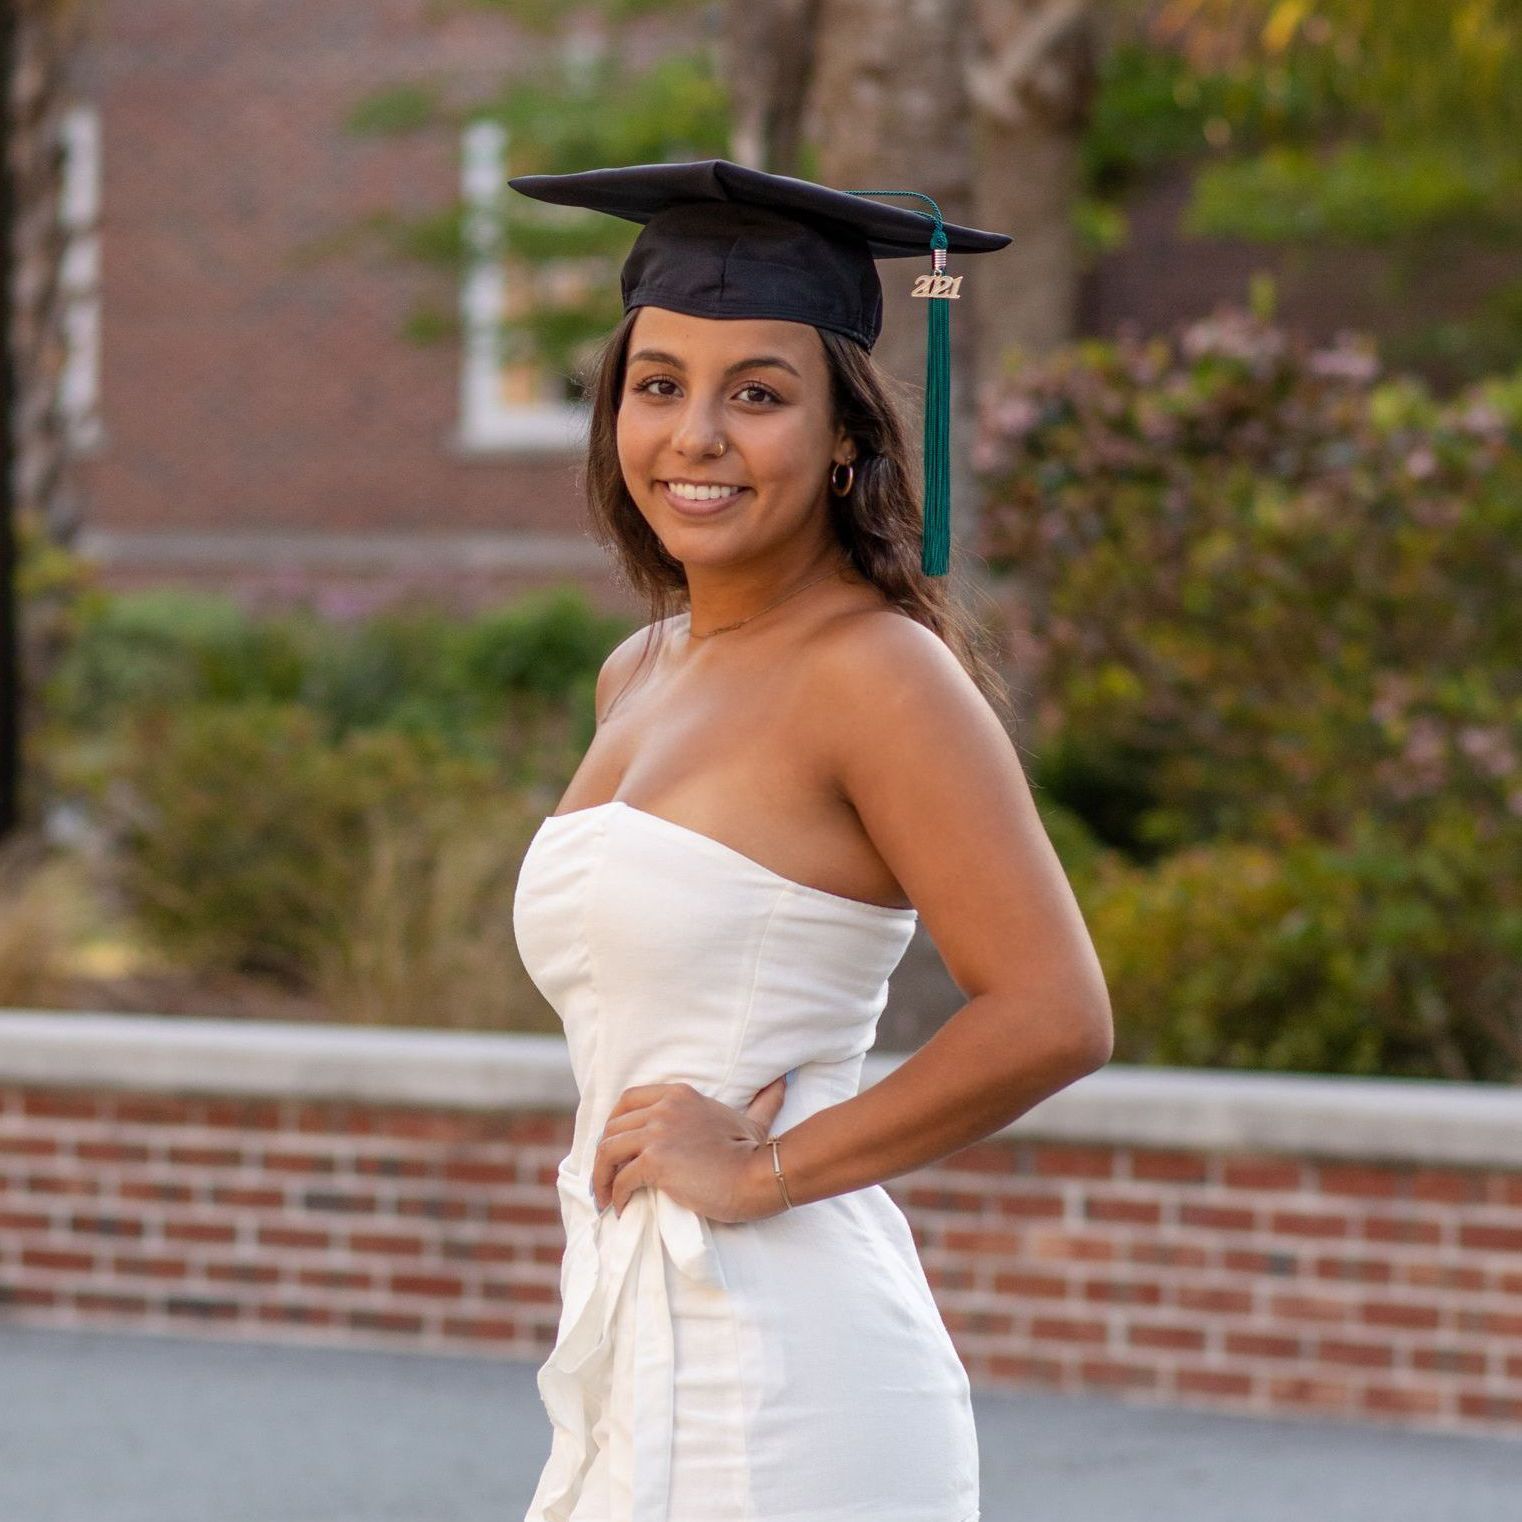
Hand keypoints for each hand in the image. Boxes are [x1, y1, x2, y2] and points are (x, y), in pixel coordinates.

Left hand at [592, 1075, 789, 1224]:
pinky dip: (616, 1196)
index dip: (613, 1123)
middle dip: (602, 1154)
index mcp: (679, 1095)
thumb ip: (762, 1100)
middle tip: (604, 1178)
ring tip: (604, 1197)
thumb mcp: (752, 1120)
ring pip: (608, 1151)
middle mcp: (664, 1108)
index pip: (628, 1100)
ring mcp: (658, 1133)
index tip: (613, 1147)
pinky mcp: (656, 1162)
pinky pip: (621, 1179)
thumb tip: (782, 1082)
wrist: (760, 1175)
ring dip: (601, 1177)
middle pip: (613, 1127)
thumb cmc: (756, 1153)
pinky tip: (620, 1208)